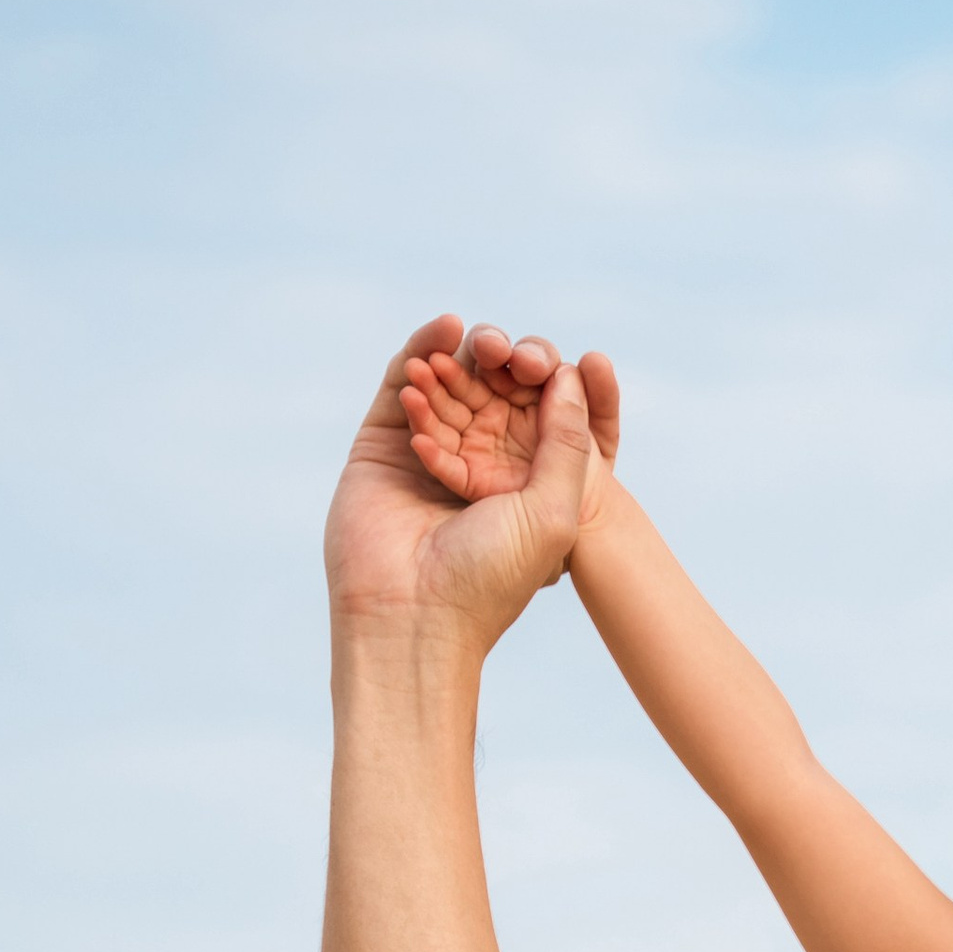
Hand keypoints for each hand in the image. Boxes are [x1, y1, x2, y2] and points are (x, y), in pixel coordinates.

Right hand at [323, 315, 615, 650]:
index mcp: (518, 487)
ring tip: (470, 342)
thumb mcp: (552, 511)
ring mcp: (423, 453)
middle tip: (506, 348)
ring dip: (457, 361)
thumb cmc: (489, 579)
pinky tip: (443, 335)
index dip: (542, 385)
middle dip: (498, 367)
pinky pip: (400, 387)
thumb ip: (567, 444)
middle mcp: (471, 468)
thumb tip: (571, 376)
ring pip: (444, 386)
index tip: (550, 361)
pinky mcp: (381, 445)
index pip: (533, 418)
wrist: (412, 616)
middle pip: (487, 395)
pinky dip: (420, 354)